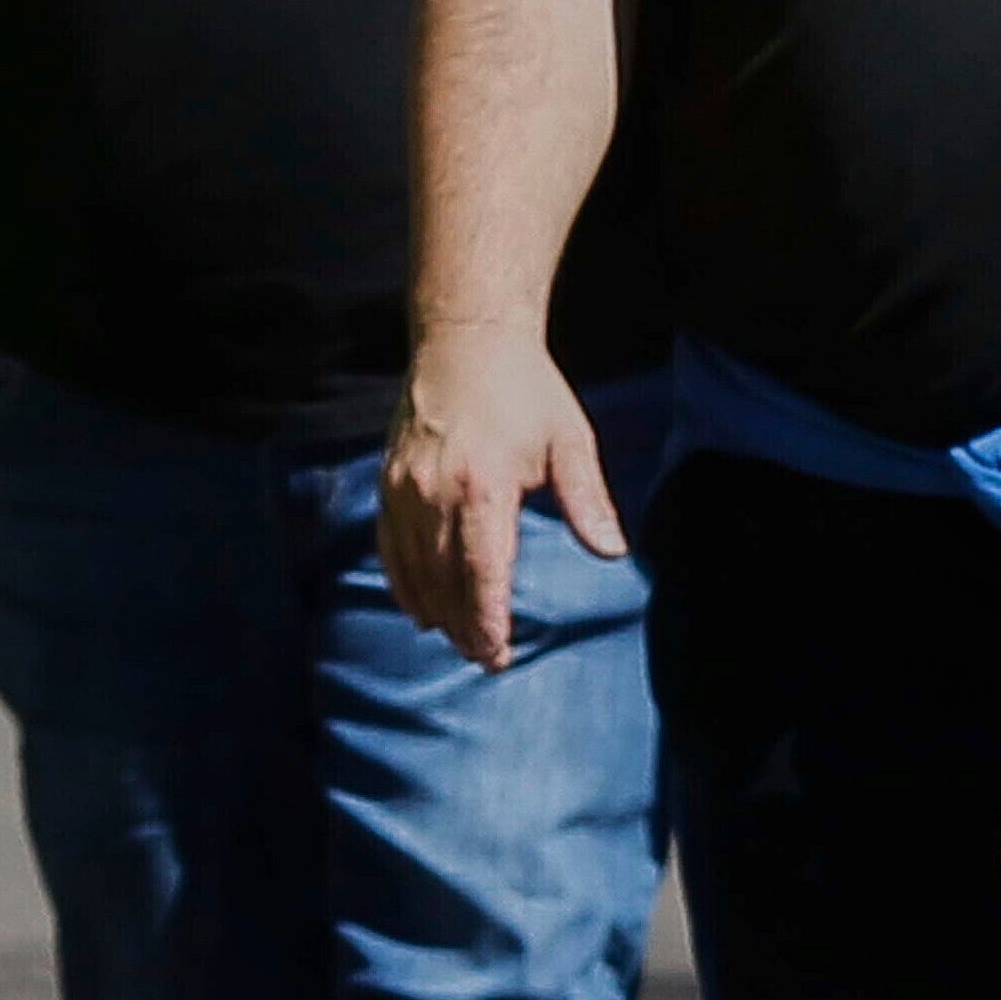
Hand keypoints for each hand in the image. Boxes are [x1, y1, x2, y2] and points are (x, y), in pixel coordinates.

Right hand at [379, 326, 623, 674]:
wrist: (465, 340)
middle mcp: (434, 494)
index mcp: (483, 487)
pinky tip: (421, 608)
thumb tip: (612, 551)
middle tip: (486, 659)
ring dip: (435, 612)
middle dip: (464, 627)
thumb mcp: (569, 440)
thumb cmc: (526, 390)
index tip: (498, 656)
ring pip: (414, 570)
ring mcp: (404, 489)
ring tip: (459, 641)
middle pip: (445, 582)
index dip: (488, 622)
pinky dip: (404, 583)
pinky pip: (389, 547)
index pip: (482, 574)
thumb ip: (588, 500)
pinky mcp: (388, 482)